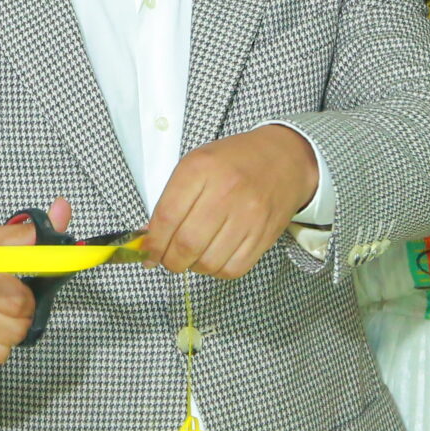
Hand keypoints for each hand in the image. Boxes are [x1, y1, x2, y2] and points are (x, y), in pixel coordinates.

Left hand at [142, 125, 318, 277]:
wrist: (282, 159)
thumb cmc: (233, 162)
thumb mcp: (195, 165)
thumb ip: (170, 199)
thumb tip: (150, 238)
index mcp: (201, 168)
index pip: (167, 217)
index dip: (152, 243)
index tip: (147, 253)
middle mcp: (226, 191)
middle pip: (186, 244)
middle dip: (169, 260)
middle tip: (167, 259)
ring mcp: (249, 215)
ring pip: (209, 261)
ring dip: (192, 267)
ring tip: (191, 256)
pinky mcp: (264, 234)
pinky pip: (233, 269)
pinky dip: (216, 271)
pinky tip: (213, 258)